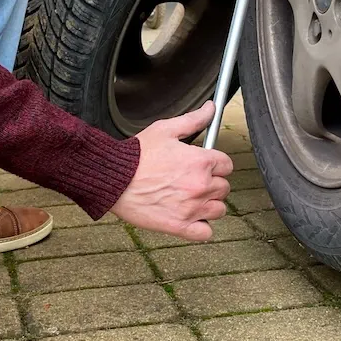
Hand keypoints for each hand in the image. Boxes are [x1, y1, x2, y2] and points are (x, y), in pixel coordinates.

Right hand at [112, 101, 233, 241]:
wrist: (113, 178)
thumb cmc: (137, 155)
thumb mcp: (165, 130)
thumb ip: (193, 119)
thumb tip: (211, 108)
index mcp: (200, 162)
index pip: (227, 165)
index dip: (215, 164)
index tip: (203, 166)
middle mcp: (201, 186)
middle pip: (224, 188)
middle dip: (211, 183)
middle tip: (191, 181)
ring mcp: (192, 208)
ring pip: (219, 210)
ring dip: (209, 205)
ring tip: (191, 199)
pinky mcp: (180, 226)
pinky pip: (206, 232)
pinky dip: (201, 227)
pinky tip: (190, 218)